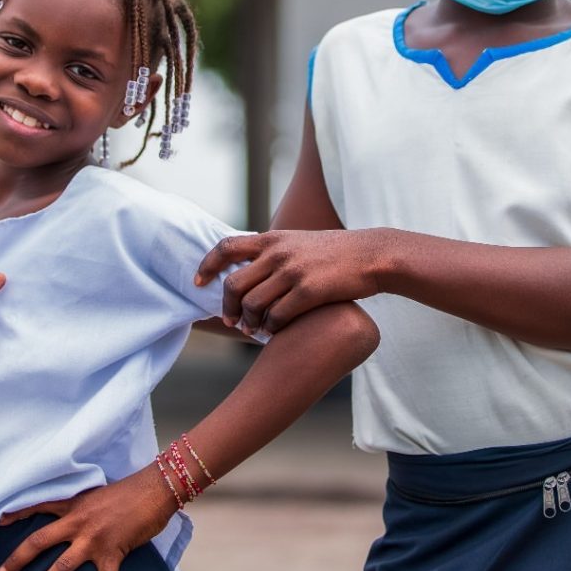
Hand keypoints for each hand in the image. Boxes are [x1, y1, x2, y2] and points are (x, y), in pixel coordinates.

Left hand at [0, 465, 176, 570]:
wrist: (155, 488)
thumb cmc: (129, 489)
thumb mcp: (97, 493)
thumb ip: (81, 506)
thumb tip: (70, 518)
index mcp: (74, 504)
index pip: (39, 506)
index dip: (17, 514)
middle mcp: (79, 521)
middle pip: (40, 541)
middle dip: (18, 560)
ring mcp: (94, 538)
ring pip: (62, 566)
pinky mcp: (113, 550)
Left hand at [194, 229, 380, 335]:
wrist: (371, 255)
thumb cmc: (335, 252)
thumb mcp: (299, 241)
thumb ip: (274, 251)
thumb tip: (248, 268)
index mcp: (272, 239)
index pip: (226, 247)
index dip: (207, 265)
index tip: (198, 282)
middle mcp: (278, 253)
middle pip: (234, 283)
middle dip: (226, 305)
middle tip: (229, 320)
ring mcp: (293, 272)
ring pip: (252, 304)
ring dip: (248, 322)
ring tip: (252, 329)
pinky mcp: (309, 291)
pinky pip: (277, 317)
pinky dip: (270, 329)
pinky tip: (274, 332)